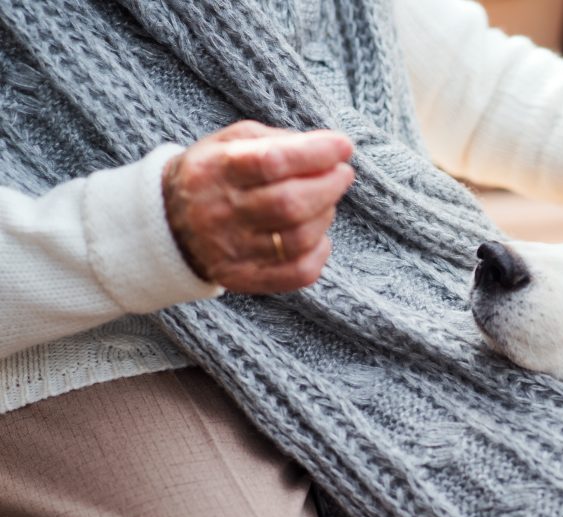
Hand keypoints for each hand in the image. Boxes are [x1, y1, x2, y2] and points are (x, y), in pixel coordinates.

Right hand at [162, 121, 354, 293]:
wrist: (168, 222)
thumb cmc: (215, 174)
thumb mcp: (232, 142)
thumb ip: (279, 140)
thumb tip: (331, 149)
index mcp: (217, 169)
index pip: (272, 162)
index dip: (316, 153)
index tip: (343, 147)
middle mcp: (221, 212)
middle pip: (290, 204)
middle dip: (329, 186)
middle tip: (342, 174)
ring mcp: (232, 250)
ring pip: (298, 238)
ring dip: (326, 216)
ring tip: (325, 201)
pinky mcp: (244, 278)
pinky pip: (298, 273)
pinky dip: (320, 252)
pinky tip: (318, 235)